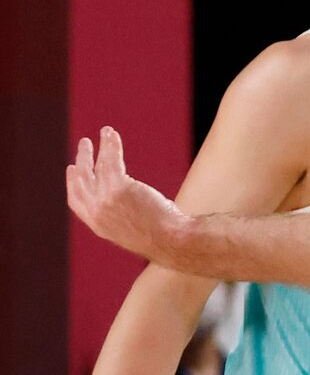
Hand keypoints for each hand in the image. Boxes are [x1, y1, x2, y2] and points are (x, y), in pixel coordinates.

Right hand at [65, 127, 185, 263]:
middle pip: (82, 180)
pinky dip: (110, 145)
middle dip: (82, 160)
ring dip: (99, 147)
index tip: (72, 169)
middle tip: (84, 145)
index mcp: (99, 225)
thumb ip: (125, 220)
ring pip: (98, 166)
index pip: (76, 201)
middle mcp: (97, 212)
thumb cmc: (164, 241)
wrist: (172, 242)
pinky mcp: (118, 187)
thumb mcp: (135, 234)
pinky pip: (111, 160)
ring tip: (105, 132)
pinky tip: (111, 134)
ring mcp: (105, 199)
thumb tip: (133, 209)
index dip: (73, 183)